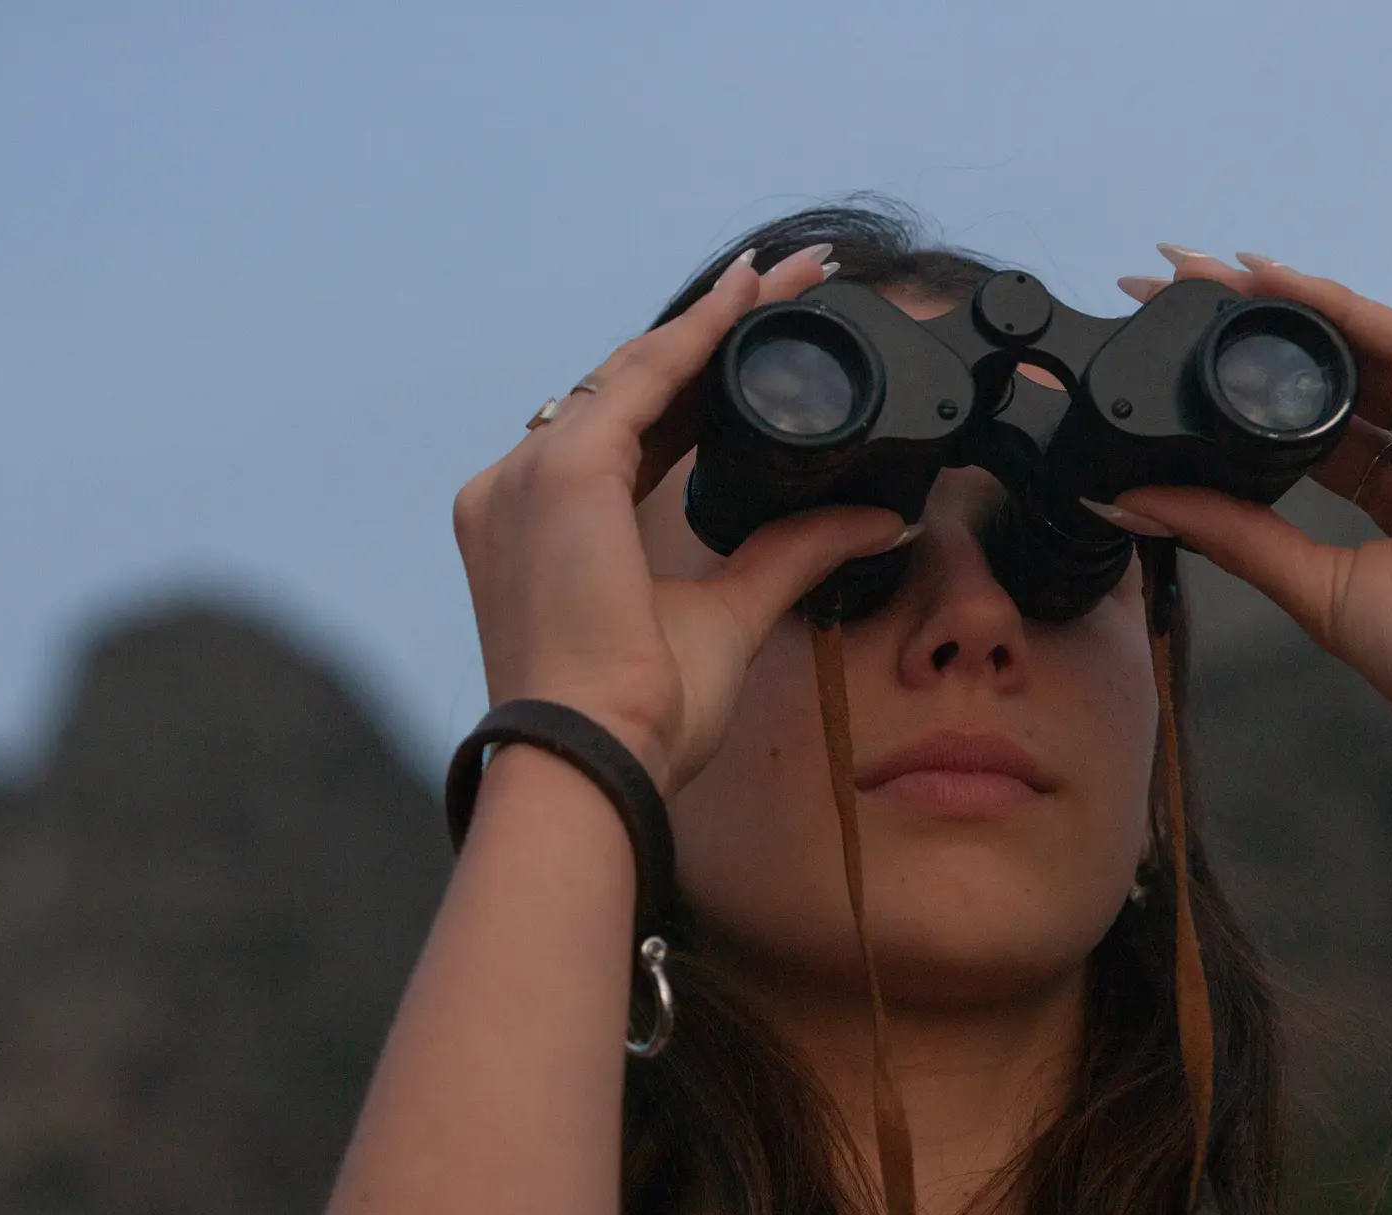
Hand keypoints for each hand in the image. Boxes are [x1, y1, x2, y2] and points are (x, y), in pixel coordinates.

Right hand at [452, 246, 908, 794]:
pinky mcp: (562, 473)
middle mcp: (518, 489)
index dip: (694, 383)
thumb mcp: (730, 616)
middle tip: (790, 285)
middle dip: (714, 333)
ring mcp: (529, 476)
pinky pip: (640, 380)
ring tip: (789, 278)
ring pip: (637, 371)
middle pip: (631, 388)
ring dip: (716, 320)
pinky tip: (749, 300)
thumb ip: (792, 556)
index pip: (627, 432)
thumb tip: (872, 523)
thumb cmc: (639, 715)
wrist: (594, 759)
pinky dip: (697, 335)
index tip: (754, 339)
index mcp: (540, 530)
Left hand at [1107, 249, 1391, 777]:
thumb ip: (1232, 533)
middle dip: (1251, 328)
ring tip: (1204, 270)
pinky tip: (1278, 282)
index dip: (1240, 391)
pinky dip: (1342, 309)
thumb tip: (1132, 503)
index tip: (1163, 352)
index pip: (1308, 427)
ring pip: (1365, 344)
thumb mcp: (1314, 586)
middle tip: (1168, 281)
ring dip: (1283, 303)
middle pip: (1333, 373)